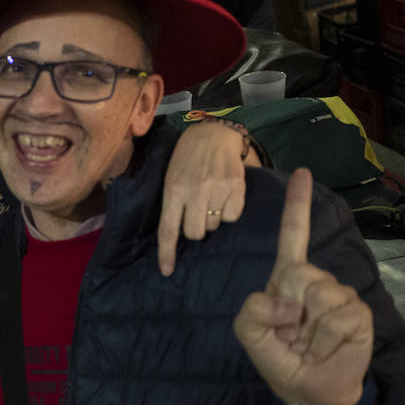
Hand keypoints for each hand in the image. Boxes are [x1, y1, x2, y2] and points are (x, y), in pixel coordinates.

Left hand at [158, 119, 247, 274]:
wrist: (213, 133)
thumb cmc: (187, 158)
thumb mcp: (170, 177)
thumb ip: (173, 204)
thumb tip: (177, 237)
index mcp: (173, 189)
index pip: (168, 229)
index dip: (167, 253)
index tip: (167, 271)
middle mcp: (195, 190)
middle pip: (195, 232)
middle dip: (195, 229)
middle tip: (197, 213)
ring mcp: (218, 188)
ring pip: (215, 225)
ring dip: (212, 218)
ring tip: (211, 198)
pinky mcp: (237, 186)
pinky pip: (233, 216)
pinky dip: (229, 211)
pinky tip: (225, 195)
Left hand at [233, 169, 372, 404]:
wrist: (309, 390)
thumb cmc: (279, 358)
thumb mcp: (249, 335)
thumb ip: (251, 312)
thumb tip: (288, 303)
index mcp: (286, 278)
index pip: (293, 235)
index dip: (297, 205)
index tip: (303, 172)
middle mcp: (314, 280)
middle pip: (298, 272)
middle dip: (288, 308)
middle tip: (292, 333)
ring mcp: (338, 295)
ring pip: (318, 294)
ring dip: (307, 330)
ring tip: (308, 343)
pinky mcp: (357, 313)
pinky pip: (337, 317)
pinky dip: (324, 340)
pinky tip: (325, 348)